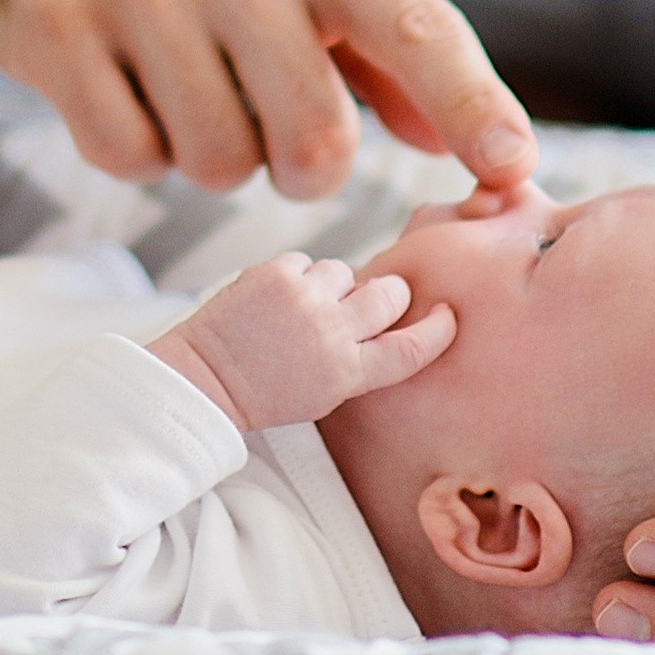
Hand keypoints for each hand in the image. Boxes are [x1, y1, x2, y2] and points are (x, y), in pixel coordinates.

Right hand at [0, 0, 537, 198]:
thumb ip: (397, 58)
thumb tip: (489, 148)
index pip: (416, 26)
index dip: (471, 104)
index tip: (510, 167)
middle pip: (315, 142)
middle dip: (301, 167)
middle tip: (269, 124)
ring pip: (219, 163)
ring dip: (213, 157)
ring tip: (189, 90)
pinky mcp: (58, 27)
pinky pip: (130, 158)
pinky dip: (137, 150)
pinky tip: (128, 89)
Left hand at [151, 254, 455, 432]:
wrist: (208, 377)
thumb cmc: (270, 390)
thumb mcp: (327, 392)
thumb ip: (361, 357)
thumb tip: (391, 309)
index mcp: (347, 373)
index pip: (411, 348)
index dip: (437, 330)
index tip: (447, 314)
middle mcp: (331, 333)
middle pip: (390, 294)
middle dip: (387, 295)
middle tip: (368, 303)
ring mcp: (304, 298)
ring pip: (346, 271)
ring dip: (332, 286)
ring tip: (303, 310)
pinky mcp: (276, 272)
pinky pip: (306, 261)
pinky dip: (298, 277)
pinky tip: (278, 300)